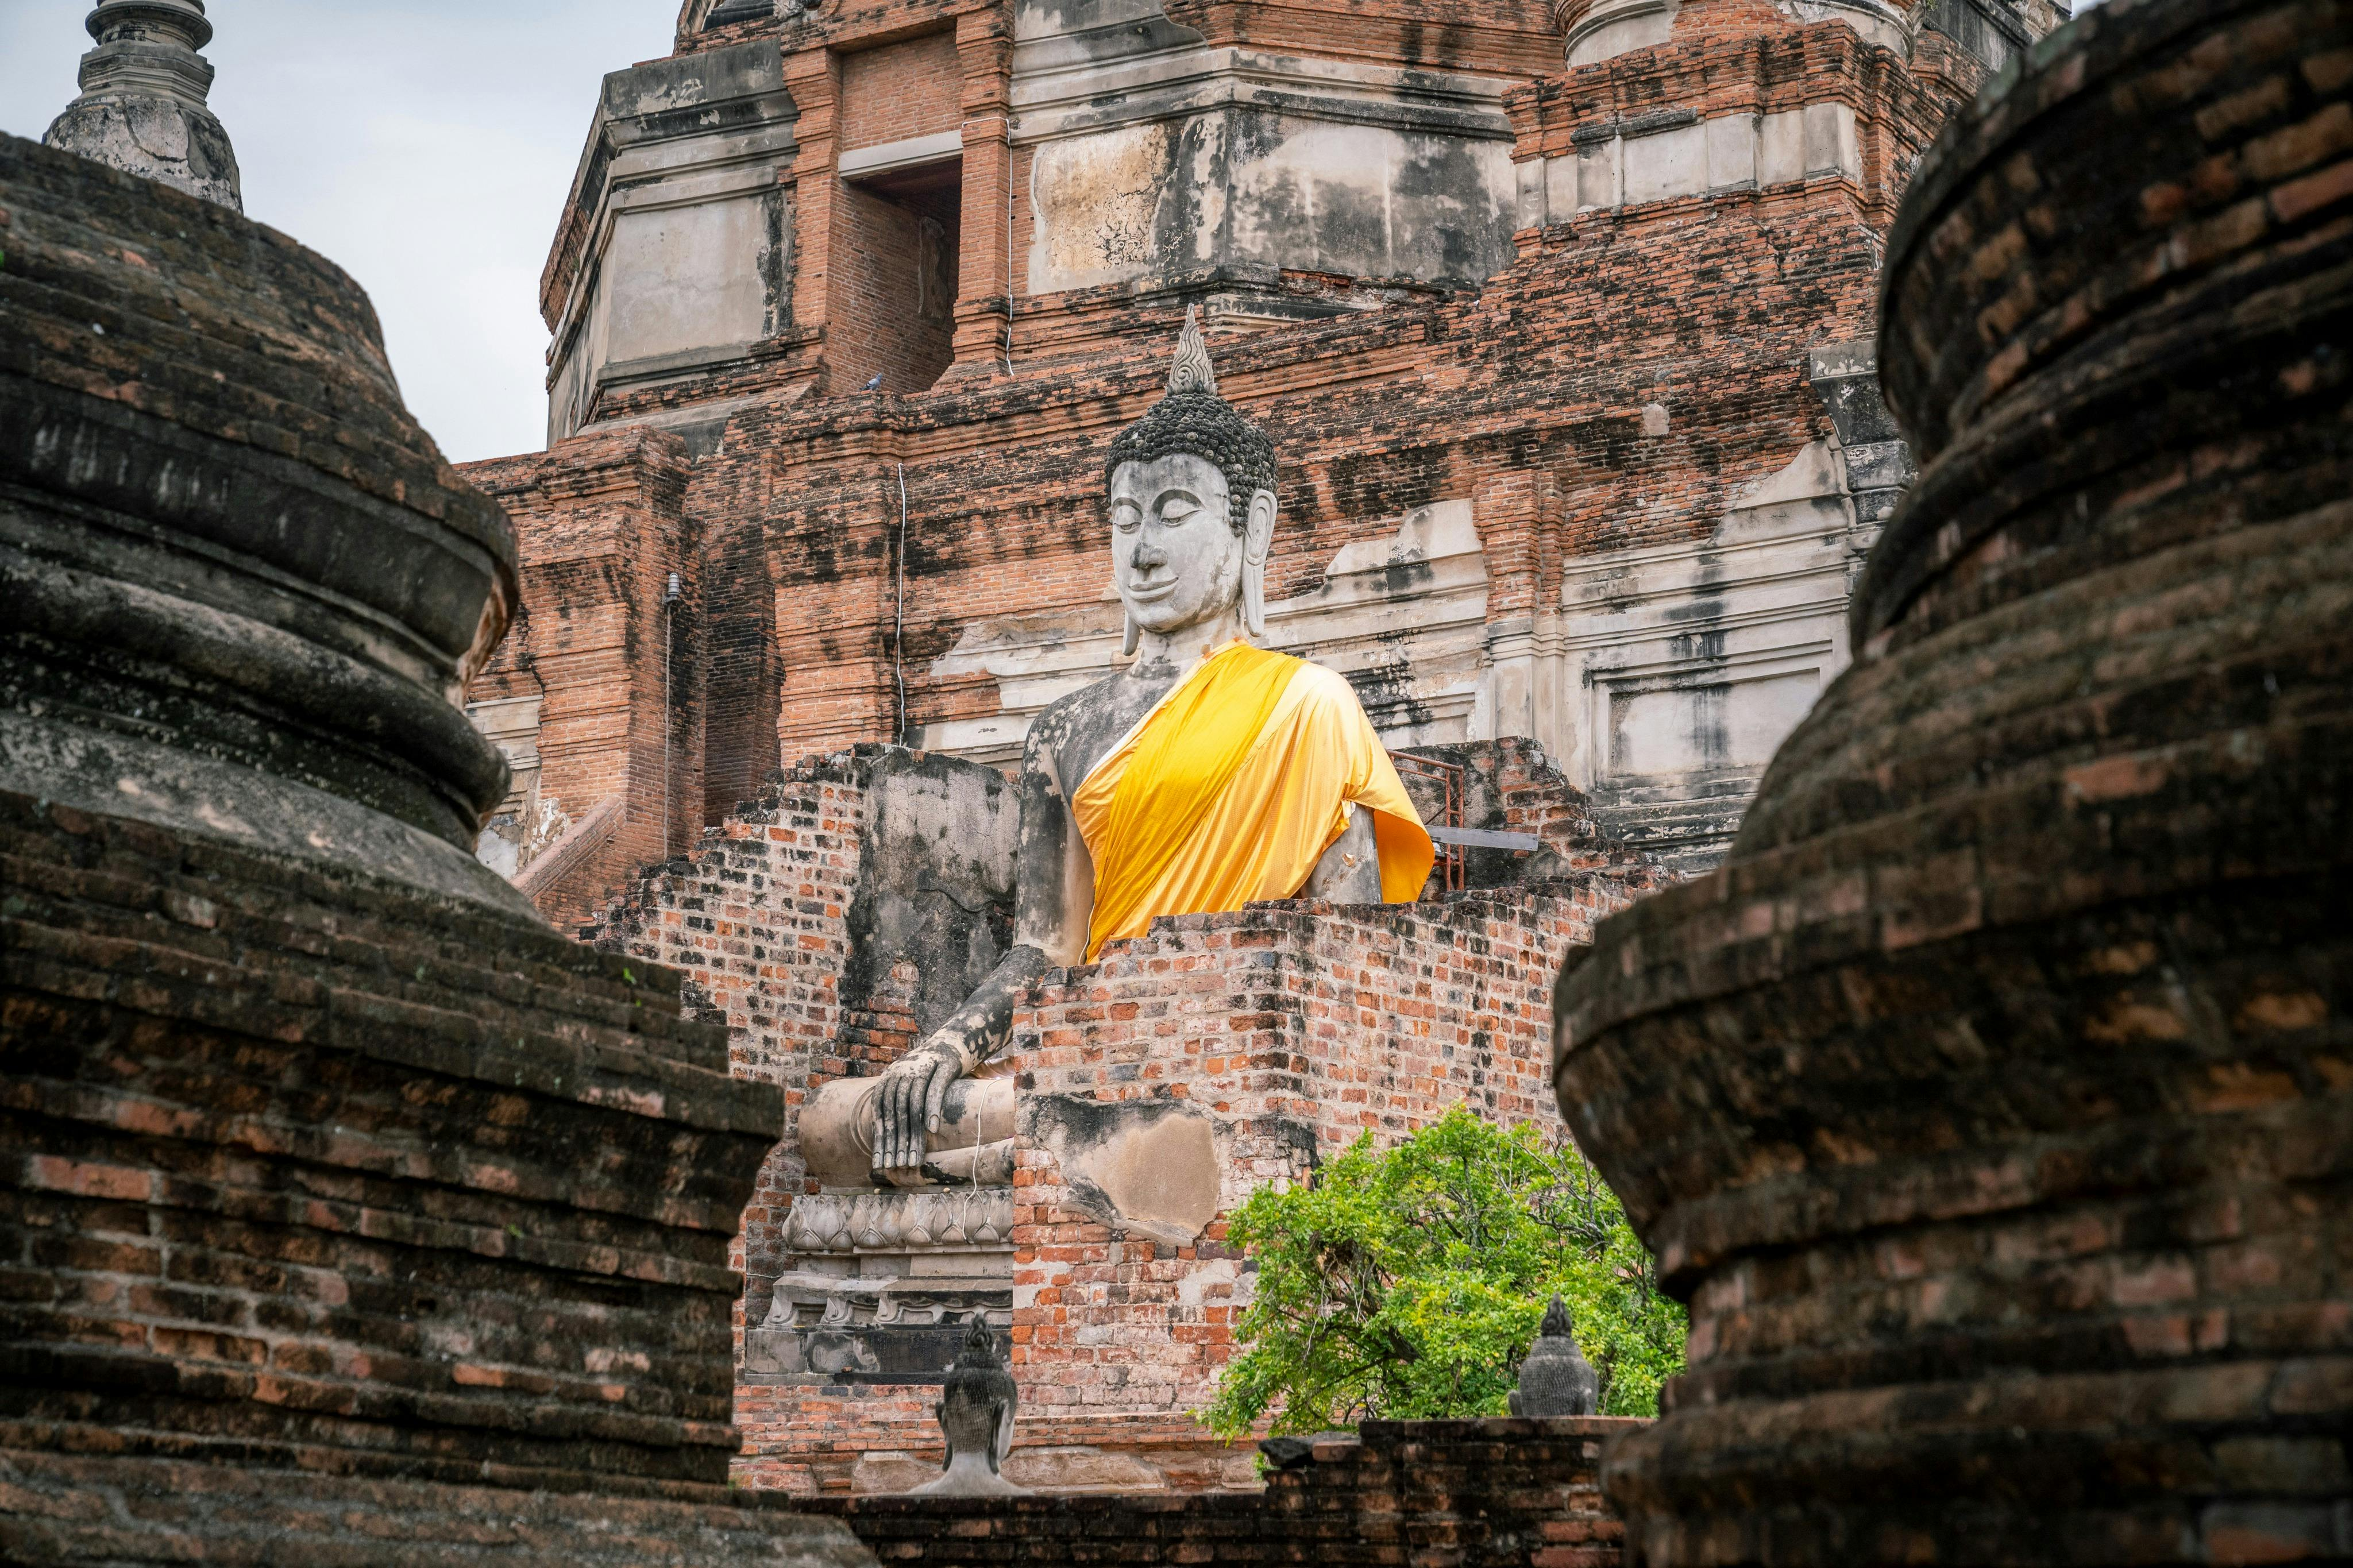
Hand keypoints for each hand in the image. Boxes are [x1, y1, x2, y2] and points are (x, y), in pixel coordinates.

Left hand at [872, 1035, 965, 1180]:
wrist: (955, 1040)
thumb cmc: (931, 1070)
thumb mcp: (909, 1084)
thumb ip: (897, 1105)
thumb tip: (884, 1138)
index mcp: (889, 1077)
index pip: (881, 1113)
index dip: (882, 1139)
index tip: (882, 1164)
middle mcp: (901, 1071)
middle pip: (896, 1113)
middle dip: (896, 1143)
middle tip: (898, 1166)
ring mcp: (922, 1067)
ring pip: (913, 1105)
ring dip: (913, 1134)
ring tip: (914, 1158)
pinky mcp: (943, 1065)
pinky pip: (935, 1090)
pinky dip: (932, 1110)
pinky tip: (932, 1130)